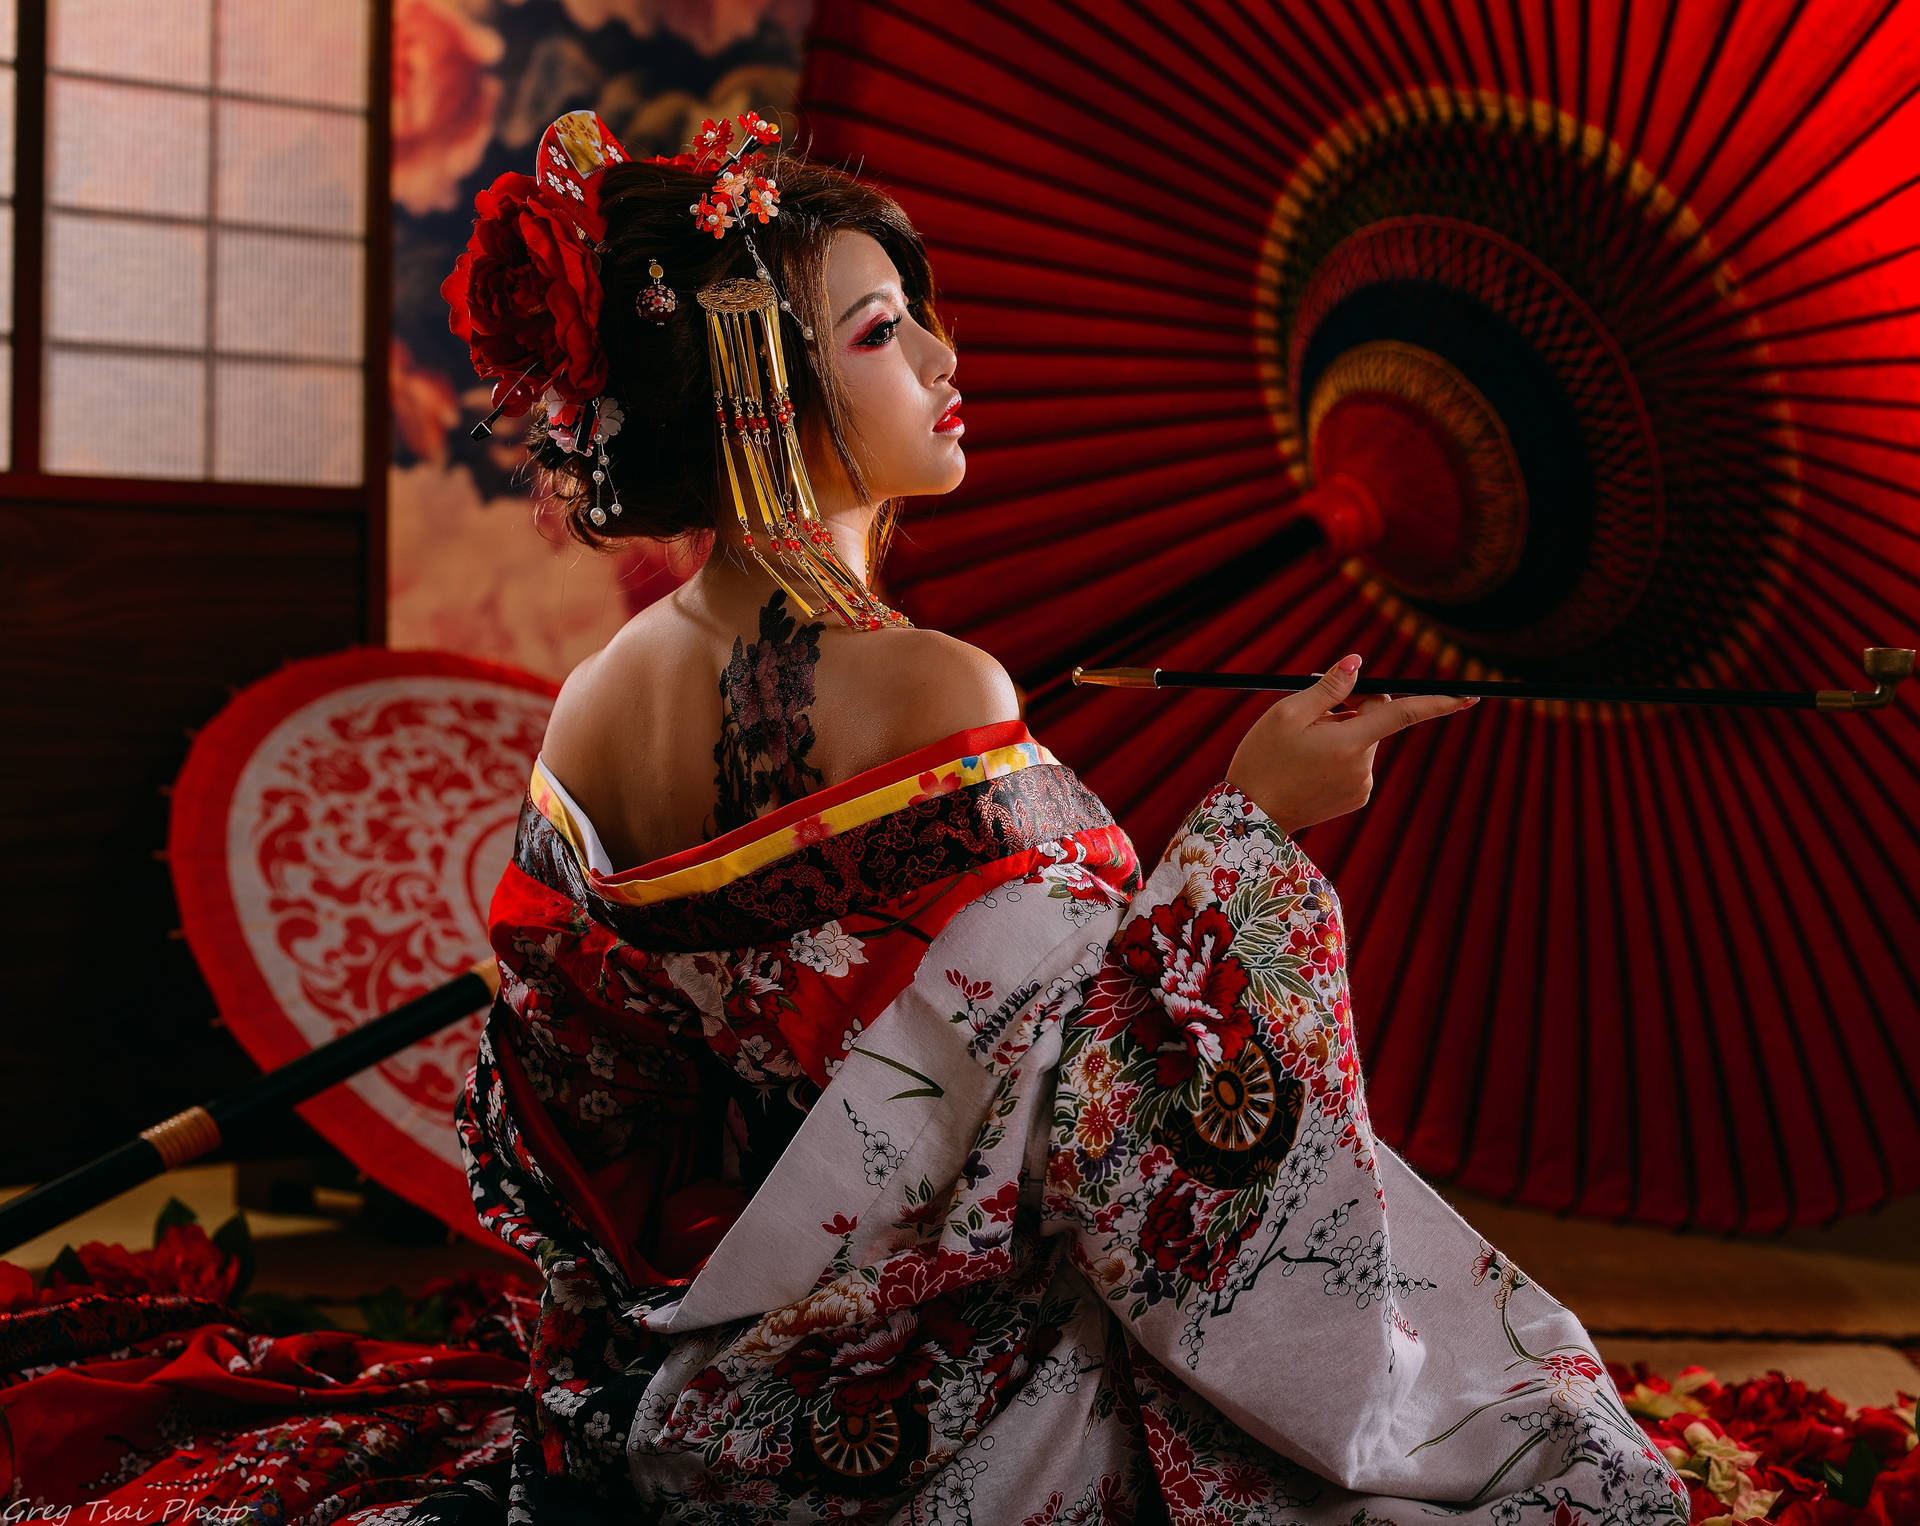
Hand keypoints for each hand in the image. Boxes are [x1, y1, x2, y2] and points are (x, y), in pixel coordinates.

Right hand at [1223, 654, 1478, 835]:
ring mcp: (1362, 786)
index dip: (1439, 702)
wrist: (1251, 816)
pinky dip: (1339, 754)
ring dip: (1342, 733)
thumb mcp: (1286, 713)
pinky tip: (1309, 764)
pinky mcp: (1356, 797)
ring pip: (1363, 740)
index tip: (1470, 695)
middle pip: (1376, 720)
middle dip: (1353, 707)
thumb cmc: (1263, 759)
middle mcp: (1364, 766)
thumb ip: (1328, 688)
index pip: (1404, 713)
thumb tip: (1358, 664)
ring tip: (1302, 746)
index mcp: (1349, 742)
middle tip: (1313, 707)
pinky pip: (1356, 762)